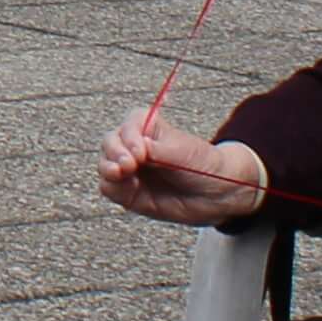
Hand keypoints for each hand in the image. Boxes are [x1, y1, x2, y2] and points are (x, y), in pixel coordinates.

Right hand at [98, 105, 266, 227]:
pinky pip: (108, 187)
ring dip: (109, 170)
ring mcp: (129, 170)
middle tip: (128, 166)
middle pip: (109, 143)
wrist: (216, 195)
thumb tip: (134, 149)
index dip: (129, 137)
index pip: (128, 125)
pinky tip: (132, 190)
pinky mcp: (127, 191)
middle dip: (115, 154)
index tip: (140, 152)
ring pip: (104, 164)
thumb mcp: (182, 153)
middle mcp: (134, 147)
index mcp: (148, 129)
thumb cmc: (203, 166)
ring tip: (124, 176)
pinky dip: (114, 188)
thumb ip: (156, 150)